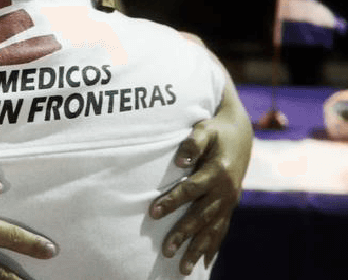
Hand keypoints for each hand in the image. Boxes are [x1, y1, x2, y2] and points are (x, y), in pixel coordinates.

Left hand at [149, 113, 251, 274]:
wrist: (241, 133)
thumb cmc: (216, 131)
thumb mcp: (204, 130)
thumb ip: (192, 143)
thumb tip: (179, 160)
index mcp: (218, 171)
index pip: (192, 190)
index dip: (172, 201)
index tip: (153, 212)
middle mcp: (226, 190)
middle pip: (201, 215)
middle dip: (184, 234)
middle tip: (166, 251)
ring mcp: (230, 200)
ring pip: (213, 229)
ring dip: (198, 249)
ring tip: (182, 268)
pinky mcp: (230, 205)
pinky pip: (222, 229)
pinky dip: (213, 247)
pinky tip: (203, 263)